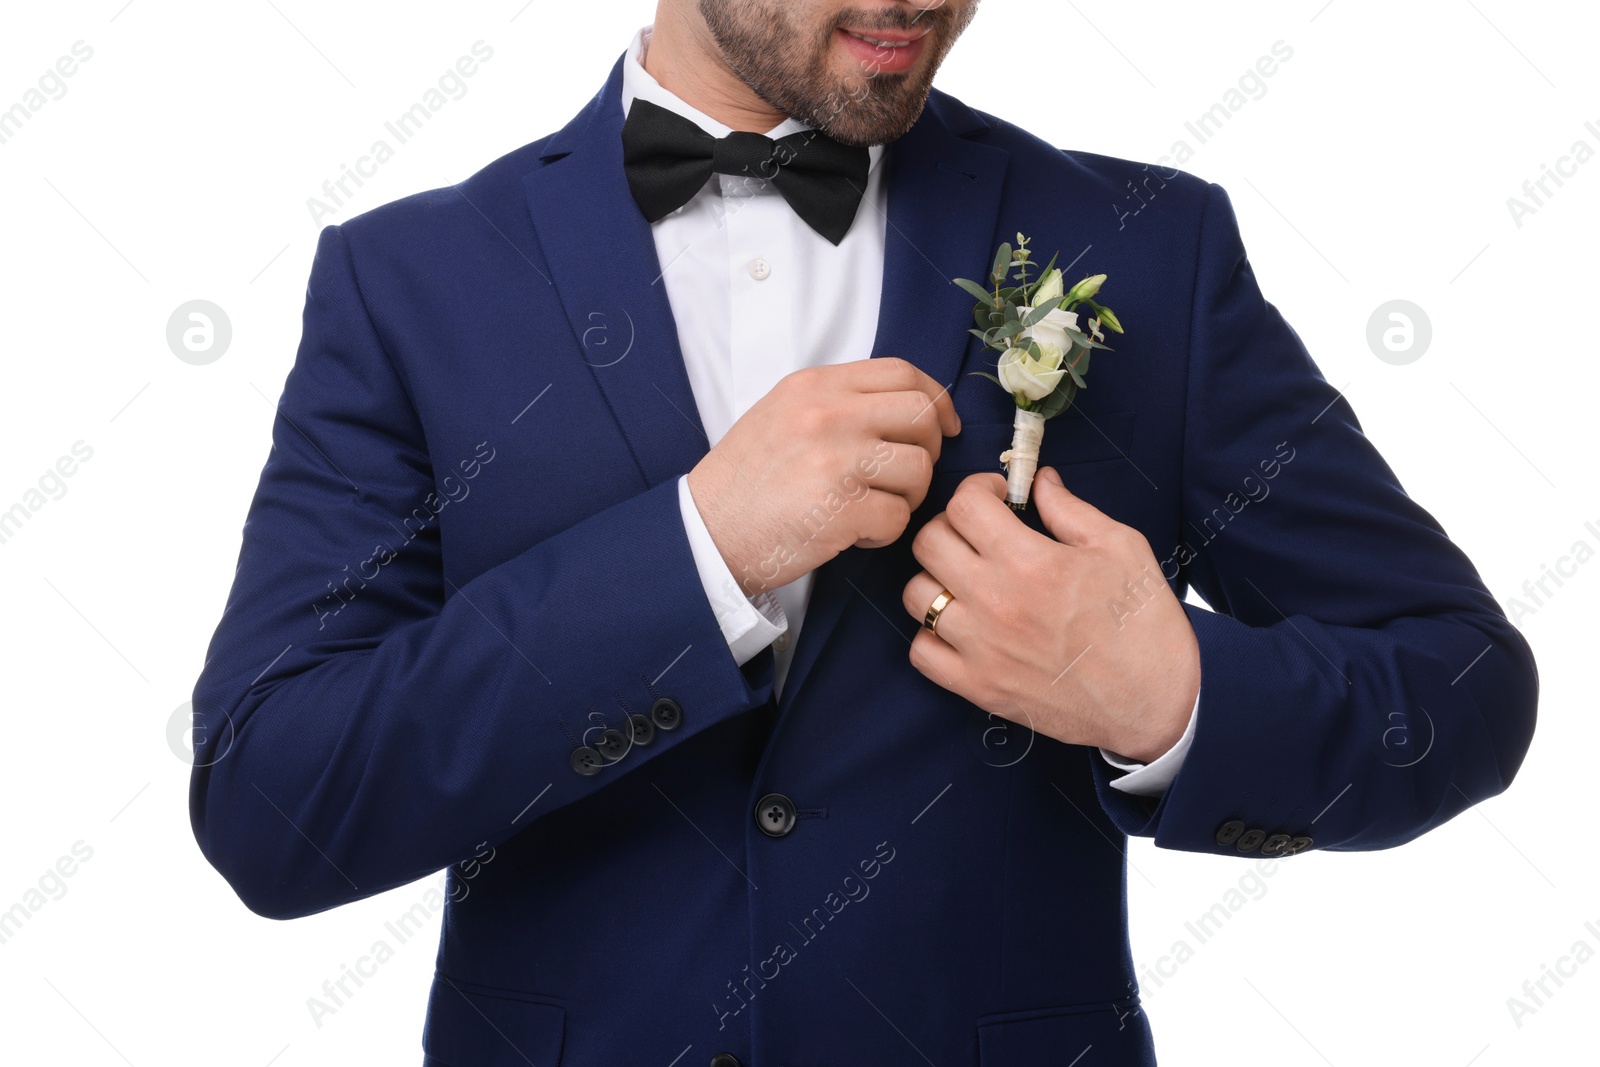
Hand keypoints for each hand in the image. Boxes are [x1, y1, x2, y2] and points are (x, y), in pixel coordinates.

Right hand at [688, 357, 960, 596]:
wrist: (706, 532)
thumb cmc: (746, 480)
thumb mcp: (781, 414)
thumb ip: (837, 402)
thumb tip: (906, 408)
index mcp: (814, 385)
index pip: (902, 371)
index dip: (935, 399)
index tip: (943, 426)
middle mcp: (828, 414)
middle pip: (922, 415)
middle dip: (930, 448)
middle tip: (908, 475)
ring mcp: (836, 460)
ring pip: (919, 469)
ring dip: (908, 496)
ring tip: (872, 507)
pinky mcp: (841, 509)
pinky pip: (898, 518)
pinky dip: (884, 533)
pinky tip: (853, 533)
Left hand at [901, 466, 1199, 761]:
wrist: (1156, 704)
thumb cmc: (1144, 625)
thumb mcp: (1122, 548)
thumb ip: (1070, 510)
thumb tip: (1039, 482)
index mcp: (1031, 561)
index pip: (963, 505)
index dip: (977, 489)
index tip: (995, 498)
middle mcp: (995, 602)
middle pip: (928, 542)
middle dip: (950, 525)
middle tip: (978, 533)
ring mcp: (981, 648)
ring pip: (917, 595)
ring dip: (937, 578)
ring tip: (967, 580)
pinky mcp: (978, 687)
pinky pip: (922, 652)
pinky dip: (932, 635)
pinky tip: (962, 626)